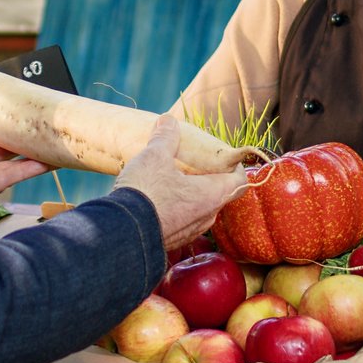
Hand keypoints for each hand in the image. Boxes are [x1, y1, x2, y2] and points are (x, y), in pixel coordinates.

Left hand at [0, 70, 48, 213]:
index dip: (0, 110)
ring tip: (52, 137)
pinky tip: (50, 159)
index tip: (18, 99)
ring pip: (11, 156)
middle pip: (0, 138)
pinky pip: (13, 175)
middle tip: (40, 115)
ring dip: (31, 148)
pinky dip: (32, 168)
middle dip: (19, 128)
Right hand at [114, 115, 246, 250]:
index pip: (240, 180)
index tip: (220, 156)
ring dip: (192, 194)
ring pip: (201, 208)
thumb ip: (165, 138)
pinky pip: (184, 221)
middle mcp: (207, 216)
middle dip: (209, 177)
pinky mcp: (174, 241)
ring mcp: (191, 231)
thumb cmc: (146, 192)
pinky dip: (178, 208)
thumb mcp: (155, 157)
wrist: (122, 232)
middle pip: (220, 193)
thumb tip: (167, 121)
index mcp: (212, 195)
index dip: (234, 166)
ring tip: (173, 179)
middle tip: (193, 163)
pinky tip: (159, 198)